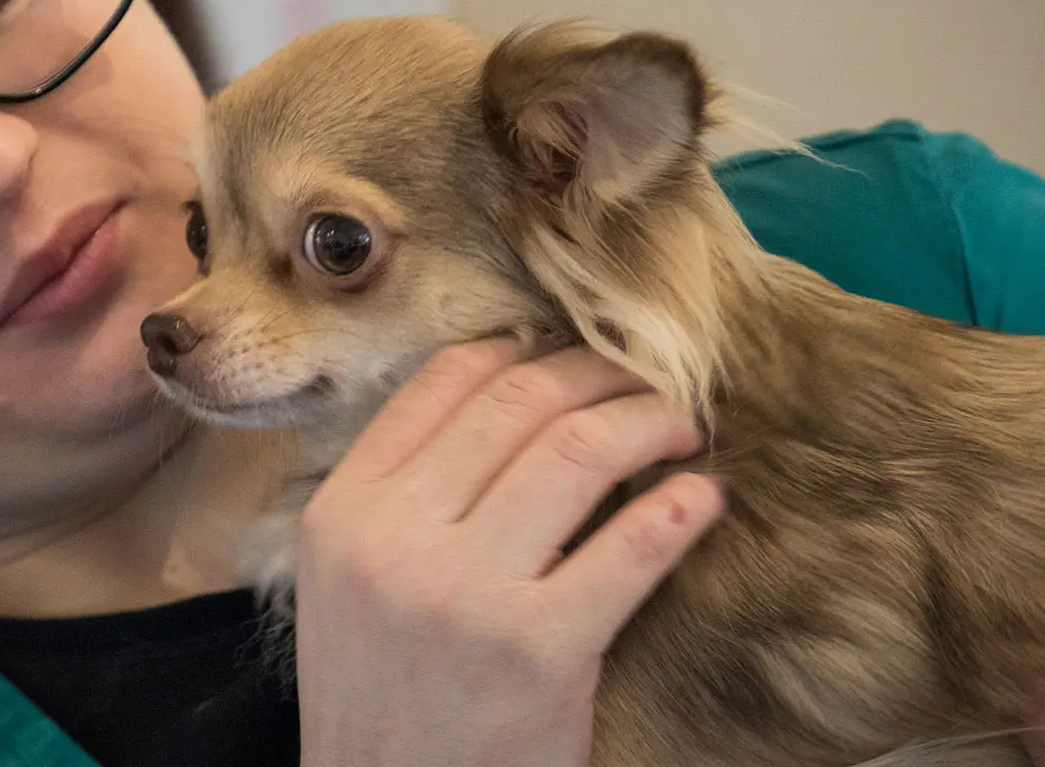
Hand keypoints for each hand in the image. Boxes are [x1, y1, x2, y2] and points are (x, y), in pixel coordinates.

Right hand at [294, 339, 724, 766]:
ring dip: (649, 423)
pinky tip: (700, 498)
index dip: (525, 349)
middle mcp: (395, 538)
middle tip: (650, 378)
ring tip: (683, 428)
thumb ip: (399, 492)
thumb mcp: (345, 582)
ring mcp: (465, 594)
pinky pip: (630, 550)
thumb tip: (501, 393)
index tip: (572, 354)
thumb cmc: (378, 695)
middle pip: (520, 402)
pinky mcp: (539, 652)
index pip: (444, 382)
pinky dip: (678, 509)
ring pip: (578, 452)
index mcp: (344, 511)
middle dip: (601, 374)